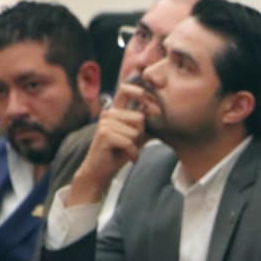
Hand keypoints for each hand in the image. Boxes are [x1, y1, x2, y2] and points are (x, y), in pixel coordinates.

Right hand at [66, 90, 147, 205]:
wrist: (102, 171)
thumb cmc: (120, 152)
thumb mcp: (137, 135)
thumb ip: (145, 123)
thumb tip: (158, 110)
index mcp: (116, 111)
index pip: (125, 89)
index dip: (140, 92)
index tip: (152, 106)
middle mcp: (108, 113)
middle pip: (139, 118)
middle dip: (140, 134)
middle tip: (130, 143)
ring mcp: (104, 123)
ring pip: (135, 131)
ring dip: (135, 145)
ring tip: (126, 150)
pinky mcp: (104, 134)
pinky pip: (129, 142)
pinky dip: (132, 153)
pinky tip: (127, 157)